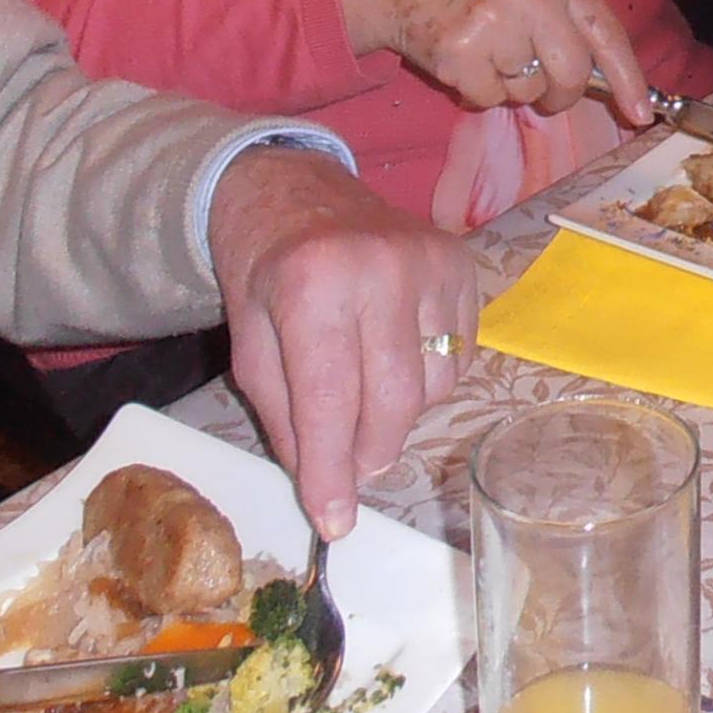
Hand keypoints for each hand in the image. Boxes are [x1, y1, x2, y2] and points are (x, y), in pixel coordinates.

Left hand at [208, 143, 484, 539]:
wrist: (296, 190)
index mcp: (311, 284)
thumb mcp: (250, 347)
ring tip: (363, 390)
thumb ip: (286, 418)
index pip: (329, 402)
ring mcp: (429, 261)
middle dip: (369, 454)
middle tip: (349, 469)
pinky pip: (459, 357)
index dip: (331, 472)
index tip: (334, 523)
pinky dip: (428, 378)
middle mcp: (379, 268)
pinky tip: (393, 355)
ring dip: (398, 414)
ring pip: (433, 387)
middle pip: (393, 402)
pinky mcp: (461, 264)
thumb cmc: (266, 274)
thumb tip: (327, 488)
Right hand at [339, 0, 654, 120]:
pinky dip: (477, 92)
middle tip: (539, 89)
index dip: (628, 77)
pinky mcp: (461, 55)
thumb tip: (600, 78)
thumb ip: (562, 16)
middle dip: (559, 94)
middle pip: (571, 75)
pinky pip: (489, 100)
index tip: (641, 113)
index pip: (606, 32)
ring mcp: (494, 24)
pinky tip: (462, 60)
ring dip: (510, 86)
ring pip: (528, 91)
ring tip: (485, 50)